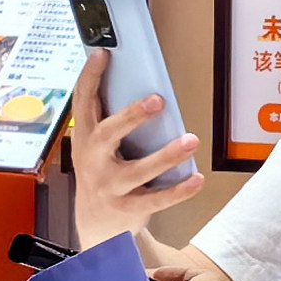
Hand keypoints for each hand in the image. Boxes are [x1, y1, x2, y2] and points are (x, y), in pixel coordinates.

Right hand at [70, 50, 203, 247]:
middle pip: (108, 134)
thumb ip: (115, 121)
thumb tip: (147, 88)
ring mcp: (109, 186)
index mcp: (85, 138)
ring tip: (192, 140)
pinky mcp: (128, 208)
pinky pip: (156, 199)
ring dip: (166, 155)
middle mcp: (93, 160)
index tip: (104, 55)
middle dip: (131, 116)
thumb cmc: (104, 174)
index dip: (90, 78)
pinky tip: (197, 179)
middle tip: (158, 100)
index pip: (83, 103)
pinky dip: (178, 190)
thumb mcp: (99, 147)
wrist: (97, 225)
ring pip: (138, 170)